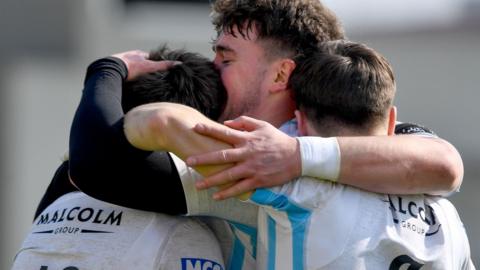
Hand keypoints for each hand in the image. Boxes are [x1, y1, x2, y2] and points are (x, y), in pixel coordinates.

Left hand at [112, 50, 179, 80]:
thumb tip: (179, 64)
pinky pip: (122, 75)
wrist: (112, 70)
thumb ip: (164, 66)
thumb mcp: (151, 66)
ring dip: (133, 74)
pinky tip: (127, 86)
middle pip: (138, 63)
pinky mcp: (113, 71)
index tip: (157, 70)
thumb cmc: (131, 67)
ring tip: (138, 83)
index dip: (153, 64)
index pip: (148, 58)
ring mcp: (120, 63)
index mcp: (137, 54)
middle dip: (143, 69)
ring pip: (129, 69)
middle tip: (148, 78)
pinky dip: (125, 79)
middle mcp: (128, 56)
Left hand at [186, 116, 300, 199]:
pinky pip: (239, 188)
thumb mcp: (262, 125)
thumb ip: (244, 122)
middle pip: (221, 156)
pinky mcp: (257, 181)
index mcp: (247, 139)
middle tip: (188, 162)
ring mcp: (252, 168)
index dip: (209, 130)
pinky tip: (216, 196)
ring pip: (228, 175)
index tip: (195, 128)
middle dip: (203, 159)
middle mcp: (247, 153)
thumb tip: (226, 124)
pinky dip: (227, 193)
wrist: (297, 157)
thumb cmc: (277, 140)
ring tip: (198, 185)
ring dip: (211, 180)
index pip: (224, 133)